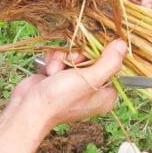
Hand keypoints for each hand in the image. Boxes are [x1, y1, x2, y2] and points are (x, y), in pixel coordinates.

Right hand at [12, 40, 126, 126]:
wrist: (28, 108)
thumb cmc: (60, 99)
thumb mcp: (89, 79)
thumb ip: (109, 62)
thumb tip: (123, 44)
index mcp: (105, 94)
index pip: (113, 66)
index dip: (103, 55)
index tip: (92, 51)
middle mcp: (92, 89)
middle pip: (92, 57)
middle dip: (78, 57)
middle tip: (70, 63)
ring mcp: (74, 83)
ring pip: (74, 55)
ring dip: (63, 58)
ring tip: (54, 71)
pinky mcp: (59, 77)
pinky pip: (61, 58)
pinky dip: (54, 61)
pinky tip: (48, 71)